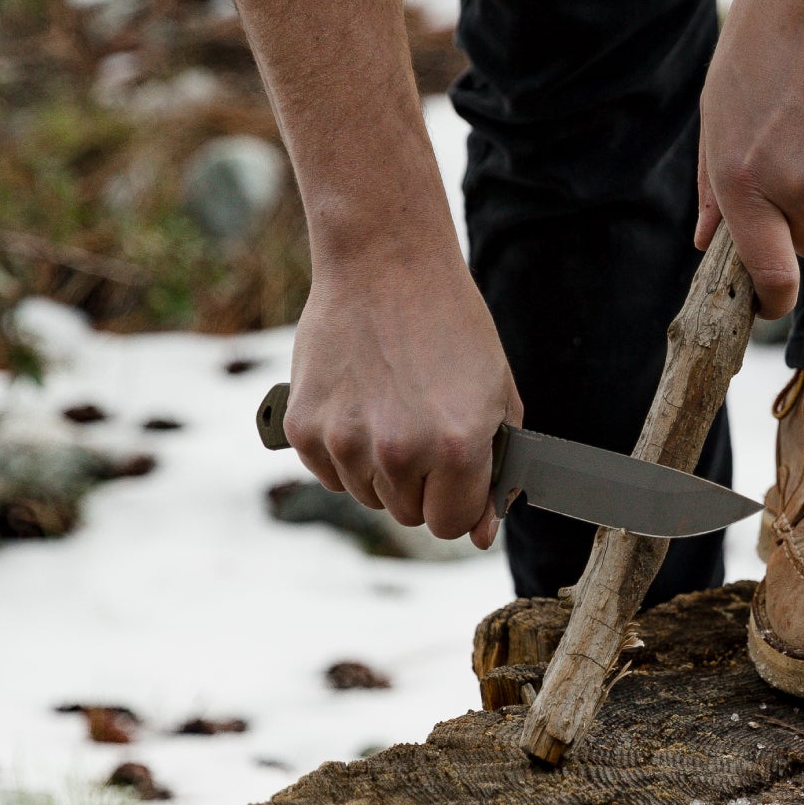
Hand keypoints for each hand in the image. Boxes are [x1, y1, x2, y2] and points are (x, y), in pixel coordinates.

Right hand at [283, 224, 521, 547]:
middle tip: (424, 428)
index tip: (456, 478)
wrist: (386, 267)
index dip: (458, 503)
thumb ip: (495, 474)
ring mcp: (346, 442)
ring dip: (382, 470)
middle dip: (423, 486)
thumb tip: (481, 538)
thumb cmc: (453, 330)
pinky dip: (345, 452)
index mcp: (456, 447)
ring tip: (392, 408)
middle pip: (410, 516)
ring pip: (368, 497)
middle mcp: (399, 452)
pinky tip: (361, 403)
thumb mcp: (498, 398)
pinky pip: (330, 474)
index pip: (452, 525)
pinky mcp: (305, 429)